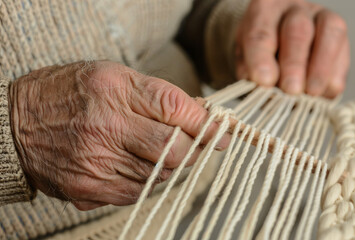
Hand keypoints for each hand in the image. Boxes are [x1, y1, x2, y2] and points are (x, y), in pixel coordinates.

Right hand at [9, 61, 228, 209]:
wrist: (17, 124)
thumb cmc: (69, 94)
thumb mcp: (112, 77)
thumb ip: (156, 95)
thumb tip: (199, 115)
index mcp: (113, 90)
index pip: (175, 108)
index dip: (204, 122)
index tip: (219, 131)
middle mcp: (105, 127)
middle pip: (174, 148)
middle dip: (194, 148)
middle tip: (196, 144)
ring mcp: (97, 162)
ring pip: (160, 174)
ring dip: (171, 164)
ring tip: (161, 151)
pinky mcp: (89, 188)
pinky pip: (139, 191)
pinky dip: (150, 179)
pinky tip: (141, 165)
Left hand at [235, 0, 349, 97]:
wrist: (278, 41)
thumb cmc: (258, 51)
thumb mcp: (244, 58)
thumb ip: (249, 71)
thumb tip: (263, 87)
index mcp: (263, 11)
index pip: (260, 34)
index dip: (261, 59)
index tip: (263, 81)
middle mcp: (293, 10)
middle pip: (297, 31)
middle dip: (294, 64)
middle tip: (291, 89)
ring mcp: (320, 18)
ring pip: (328, 36)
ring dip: (320, 69)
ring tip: (311, 93)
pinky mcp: (338, 34)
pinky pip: (343, 53)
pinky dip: (334, 75)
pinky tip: (323, 92)